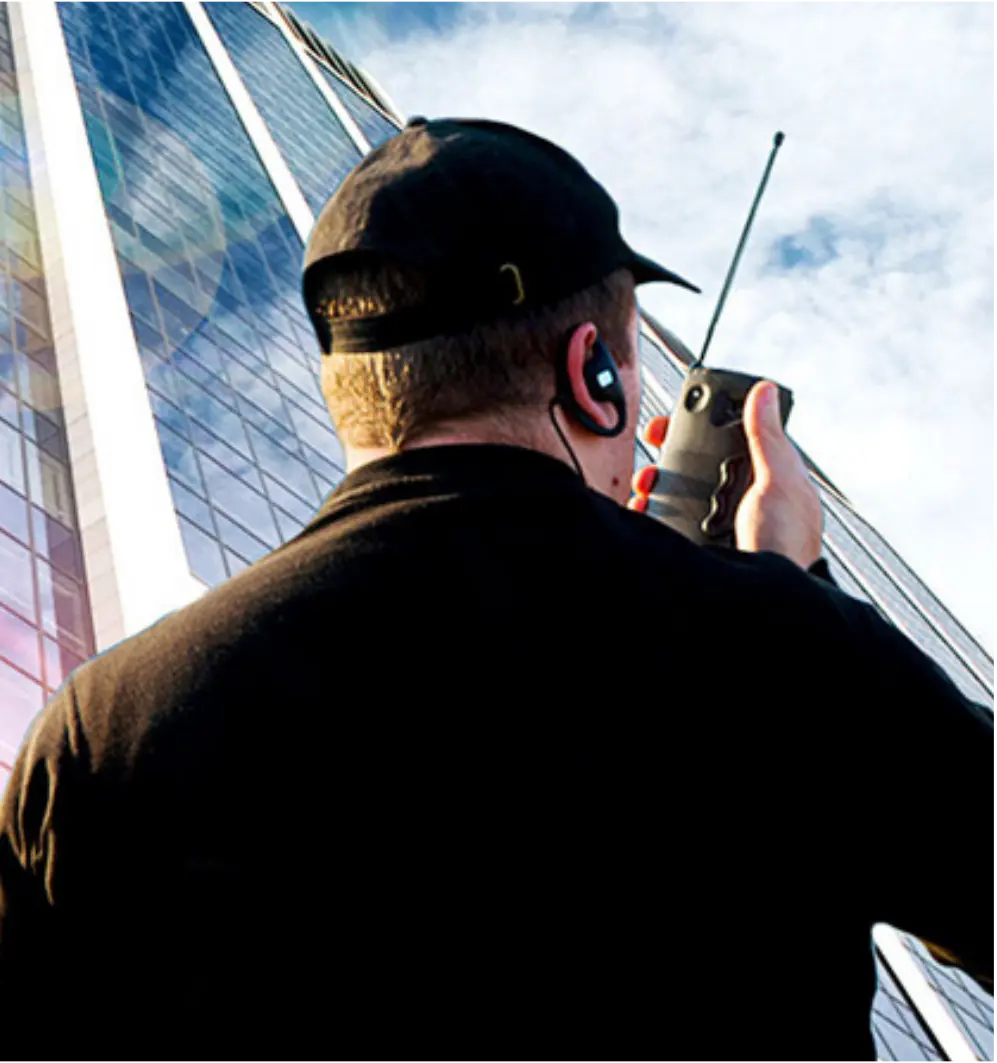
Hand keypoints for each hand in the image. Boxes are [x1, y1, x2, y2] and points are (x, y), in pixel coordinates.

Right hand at [627, 382, 822, 568]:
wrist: (764, 601)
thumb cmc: (787, 547)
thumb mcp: (780, 484)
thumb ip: (768, 439)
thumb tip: (764, 393)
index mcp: (767, 479)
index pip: (732, 439)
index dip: (706, 423)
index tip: (682, 414)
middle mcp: (741, 500)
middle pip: (699, 462)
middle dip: (673, 450)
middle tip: (655, 441)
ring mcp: (716, 523)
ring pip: (678, 491)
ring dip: (657, 482)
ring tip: (648, 480)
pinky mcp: (696, 543)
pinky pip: (665, 521)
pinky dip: (649, 512)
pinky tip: (643, 508)